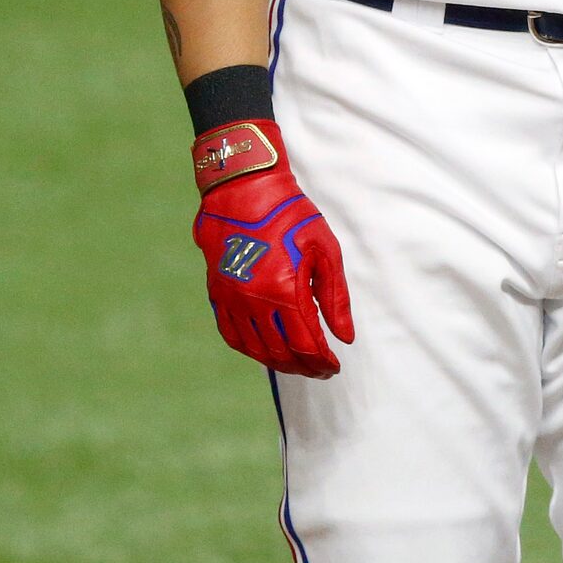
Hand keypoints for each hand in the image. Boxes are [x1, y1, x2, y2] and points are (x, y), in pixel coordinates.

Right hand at [190, 119, 355, 377]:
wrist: (243, 192)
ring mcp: (231, 300)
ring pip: (255, 348)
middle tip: (320, 371)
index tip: (334, 367)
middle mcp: (254, 302)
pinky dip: (249, 349)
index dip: (321, 361)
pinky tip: (264, 350)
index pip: (305, 343)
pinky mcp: (217, 293)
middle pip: (280, 351)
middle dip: (304, 366)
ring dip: (278, 362)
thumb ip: (335, 297)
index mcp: (284, 291)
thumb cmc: (291, 216)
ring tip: (298, 364)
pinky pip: (231, 334)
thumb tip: (345, 337)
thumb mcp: (325, 250)